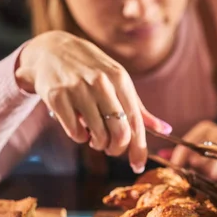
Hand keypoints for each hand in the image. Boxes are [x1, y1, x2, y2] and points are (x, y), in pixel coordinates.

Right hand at [15, 30, 171, 173]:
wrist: (50, 50)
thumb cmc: (91, 70)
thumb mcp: (118, 81)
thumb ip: (139, 108)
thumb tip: (166, 130)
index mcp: (120, 79)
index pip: (136, 122)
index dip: (139, 149)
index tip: (138, 166)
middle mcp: (101, 82)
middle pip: (119, 133)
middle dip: (117, 149)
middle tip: (111, 148)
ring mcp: (77, 89)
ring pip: (97, 135)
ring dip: (97, 143)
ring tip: (94, 135)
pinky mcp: (57, 96)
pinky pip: (75, 132)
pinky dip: (79, 137)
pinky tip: (79, 126)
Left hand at [171, 121, 216, 185]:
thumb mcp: (204, 145)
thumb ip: (184, 151)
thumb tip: (161, 154)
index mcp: (206, 128)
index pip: (185, 146)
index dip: (176, 161)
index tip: (171, 173)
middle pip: (197, 160)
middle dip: (194, 172)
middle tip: (194, 180)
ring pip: (211, 170)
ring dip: (208, 179)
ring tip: (210, 180)